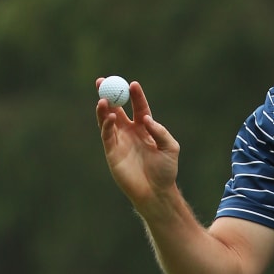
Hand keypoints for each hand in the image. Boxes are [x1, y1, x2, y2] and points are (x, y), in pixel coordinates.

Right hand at [95, 78, 180, 216]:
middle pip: (118, 109)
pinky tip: (110, 116)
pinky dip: (106, 124)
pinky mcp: (111, 152)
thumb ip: (160, 132)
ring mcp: (120, 141)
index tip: (133, 84)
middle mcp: (130, 132)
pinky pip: (106, 135)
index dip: (135, 96)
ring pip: (108, 120)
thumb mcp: (170, 147)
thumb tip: (146, 119)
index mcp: (145, 128)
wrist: (156, 191)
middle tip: (103, 81)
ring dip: (104, 108)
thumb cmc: (166, 170)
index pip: (138, 107)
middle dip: (110, 95)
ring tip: (103, 98)